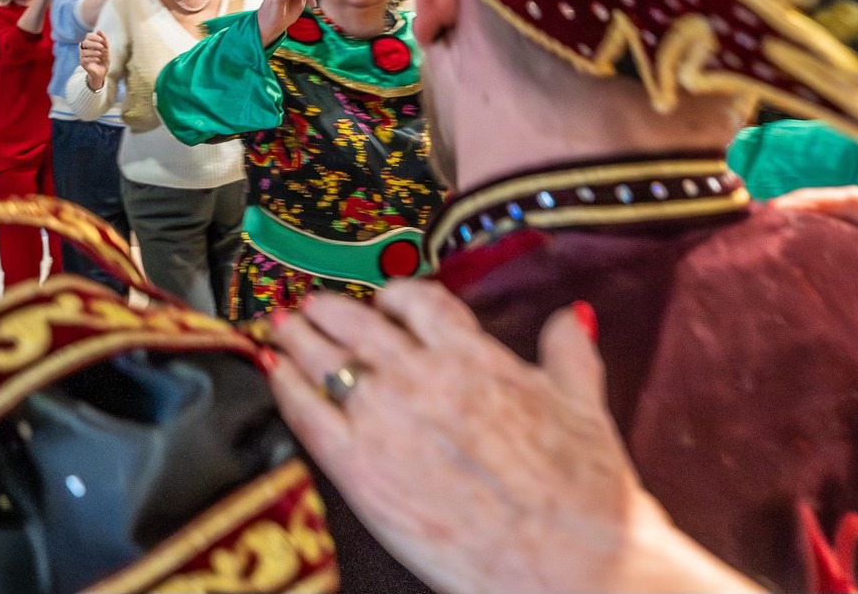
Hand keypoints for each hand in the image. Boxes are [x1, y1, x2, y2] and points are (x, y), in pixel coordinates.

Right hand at [79, 30, 109, 91]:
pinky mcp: (82, 63)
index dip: (95, 37)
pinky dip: (92, 58)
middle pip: (85, 42)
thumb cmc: (104, 59)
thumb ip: (104, 40)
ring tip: (100, 54)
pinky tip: (98, 59)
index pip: (88, 36)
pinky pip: (84, 59)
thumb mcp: (106, 49)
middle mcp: (84, 48)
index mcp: (89, 43)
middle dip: (94, 44)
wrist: (102, 72)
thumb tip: (98, 30)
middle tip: (102, 47)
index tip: (102, 41)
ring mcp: (82, 55)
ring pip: (84, 51)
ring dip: (93, 52)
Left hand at [268, 283, 754, 593]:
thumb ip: (569, 353)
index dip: (393, 297)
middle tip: (311, 306)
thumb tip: (573, 318)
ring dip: (298, 337)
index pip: (415, 301)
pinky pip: (307, 414)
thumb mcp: (584, 405)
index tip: (383, 301)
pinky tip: (273, 374)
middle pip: (356, 322)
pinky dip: (285, 388)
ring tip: (281, 328)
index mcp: (473, 355)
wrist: (570, 560)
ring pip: (324, 359)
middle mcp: (421, 376)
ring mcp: (385, 419)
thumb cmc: (583, 493)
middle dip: (329, 309)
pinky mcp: (359, 468)